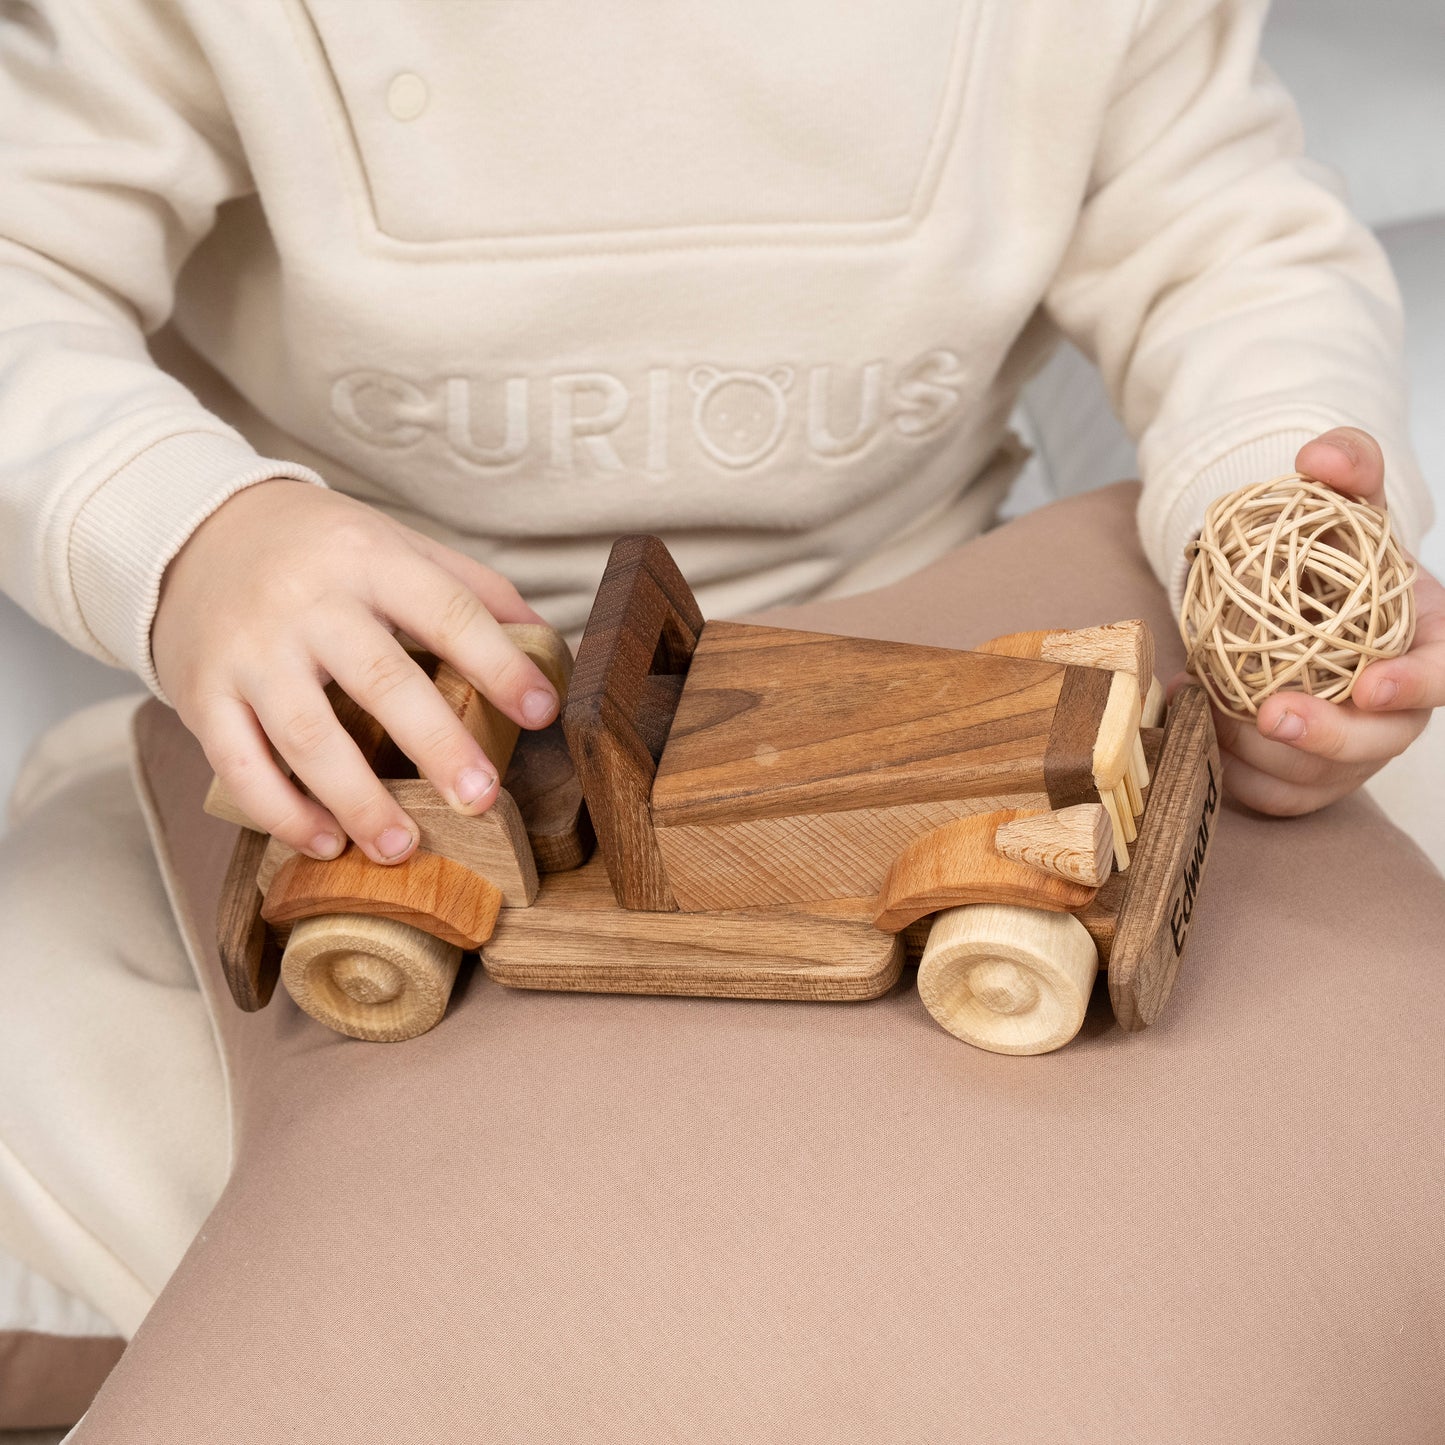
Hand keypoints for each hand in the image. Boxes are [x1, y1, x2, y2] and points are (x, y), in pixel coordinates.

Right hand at [153, 480, 558, 863]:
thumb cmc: (319, 551)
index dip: (499, 664)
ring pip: (307, 734)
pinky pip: (240, 765)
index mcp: (368, 559)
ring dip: (358, 799)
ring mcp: (250, 650)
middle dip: (437, 745)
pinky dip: (282, 812)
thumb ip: (469, 588)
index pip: (446, 612)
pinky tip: (326, 842)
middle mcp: (307, 602)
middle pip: (381, 679)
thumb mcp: (394, 543)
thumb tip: (546, 642)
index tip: (542, 711)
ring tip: (403, 847)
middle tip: (481, 800)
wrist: (193, 535)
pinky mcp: (202, 694)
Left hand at [1172, 426, 1443, 815]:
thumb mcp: (1344, 500)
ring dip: (1259, 751)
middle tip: (1270, 714)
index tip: (1371, 685)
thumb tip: (1321, 457)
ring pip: (1319, 775)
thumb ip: (1347, 467)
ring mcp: (1353, 748)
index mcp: (1429, 642)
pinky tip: (1193, 722)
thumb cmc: (1330, 552)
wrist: (1290, 598)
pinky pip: (1275, 796)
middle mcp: (1398, 707)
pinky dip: (1231, 772)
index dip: (1416, 686)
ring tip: (1206, 701)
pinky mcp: (1306, 776)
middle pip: (1381, 743)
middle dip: (1327, 738)